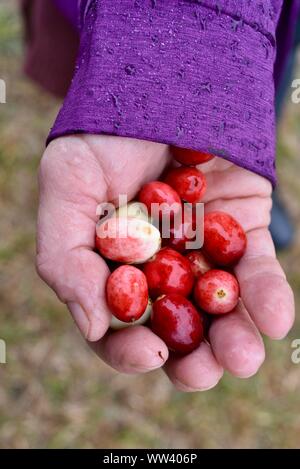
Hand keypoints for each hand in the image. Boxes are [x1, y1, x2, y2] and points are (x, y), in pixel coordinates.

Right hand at [37, 135, 293, 389]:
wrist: (159, 80)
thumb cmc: (102, 135)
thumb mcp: (67, 188)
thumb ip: (66, 258)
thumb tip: (94, 325)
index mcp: (114, 267)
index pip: (119, 325)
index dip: (128, 348)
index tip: (146, 352)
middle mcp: (160, 268)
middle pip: (175, 331)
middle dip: (190, 359)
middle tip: (202, 372)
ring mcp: (203, 253)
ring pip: (220, 312)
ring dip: (235, 339)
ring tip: (242, 356)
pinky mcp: (244, 231)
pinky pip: (258, 271)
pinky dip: (268, 296)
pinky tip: (276, 319)